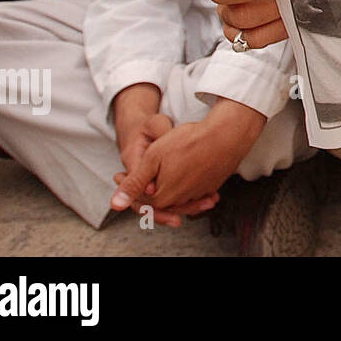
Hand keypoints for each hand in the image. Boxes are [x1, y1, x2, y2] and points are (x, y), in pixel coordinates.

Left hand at [110, 99, 264, 224]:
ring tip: (165, 164)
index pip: (140, 198)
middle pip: (159, 198)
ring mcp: (198, 194)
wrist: (226, 135)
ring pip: (176, 193)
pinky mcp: (211, 187)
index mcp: (163, 197)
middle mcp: (181, 201)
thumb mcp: (153, 158)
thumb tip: (115, 205)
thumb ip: (134, 184)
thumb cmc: (189, 142)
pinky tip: (184, 168)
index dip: (128, 185)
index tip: (120, 173)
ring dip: (168, 182)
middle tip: (144, 167)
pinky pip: (193, 189)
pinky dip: (185, 181)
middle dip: (148, 184)